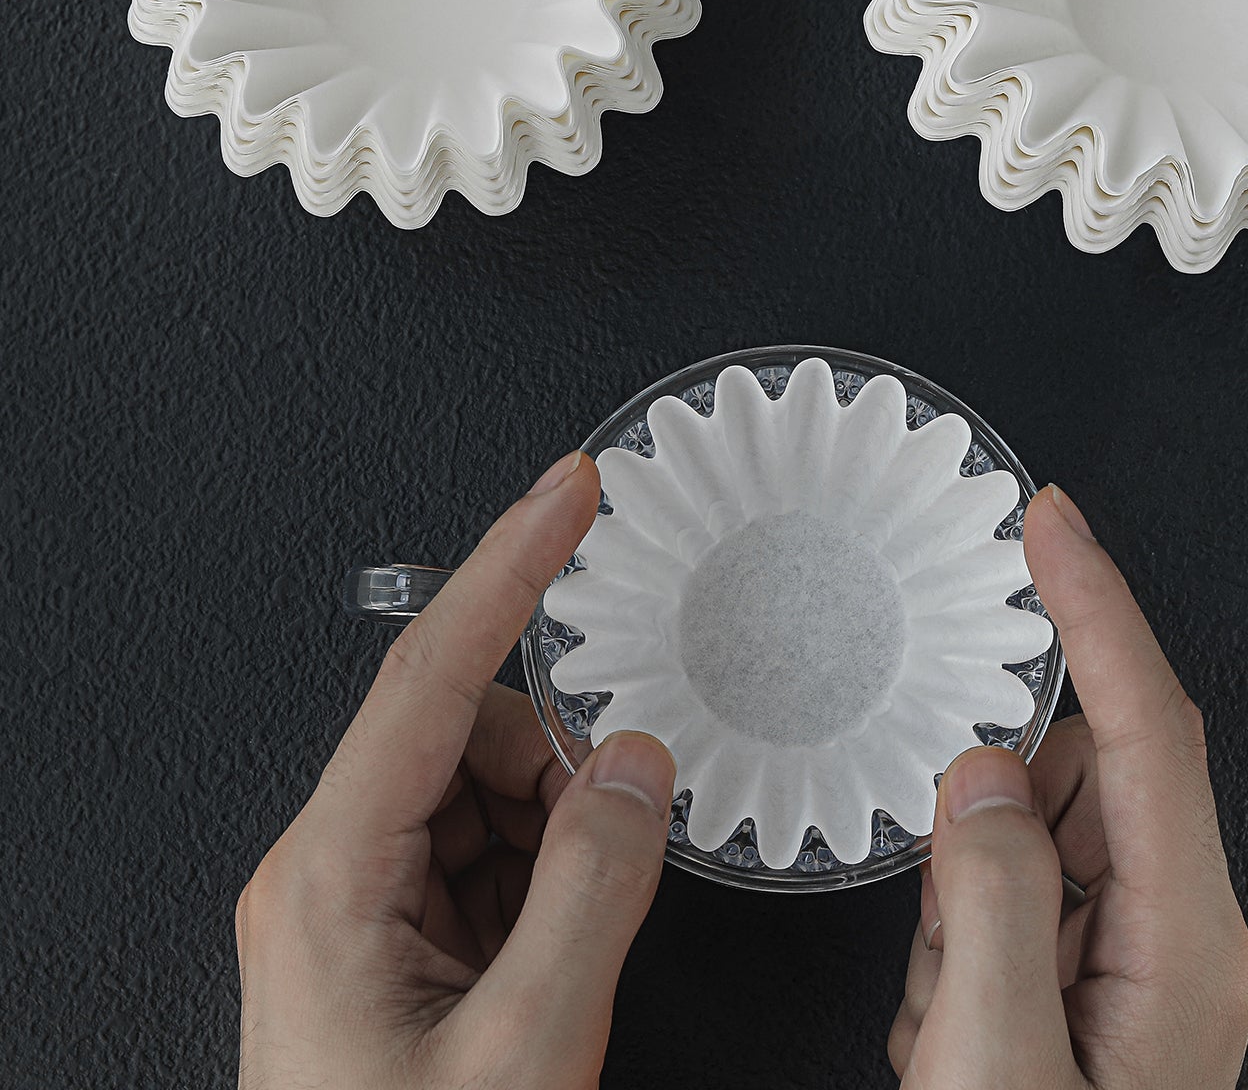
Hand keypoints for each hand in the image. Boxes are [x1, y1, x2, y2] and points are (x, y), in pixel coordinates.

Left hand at [236, 452, 675, 1089]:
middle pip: (468, 735)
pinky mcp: (394, 940)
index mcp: (331, 875)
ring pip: (488, 791)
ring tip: (571, 942)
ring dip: (558, 829)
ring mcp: (361, 905)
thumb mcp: (527, 1051)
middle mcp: (331, 871)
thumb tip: (638, 764)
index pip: (431, 674)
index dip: (508, 565)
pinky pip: (488, 850)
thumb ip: (594, 885)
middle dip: (560, 763)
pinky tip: (556, 948)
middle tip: (616, 839)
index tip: (568, 491)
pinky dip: (545, 871)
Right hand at [889, 487, 1247, 1088]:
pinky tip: (952, 999)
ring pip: (1036, 824)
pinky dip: (962, 914)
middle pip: (1091, 769)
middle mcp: (1173, 927)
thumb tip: (983, 773)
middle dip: (1008, 775)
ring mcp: (1127, 947)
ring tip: (952, 998)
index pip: (1151, 725)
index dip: (1097, 607)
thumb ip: (995, 903)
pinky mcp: (1079, 965)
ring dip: (971, 873)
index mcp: (1186, 939)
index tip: (1049, 522)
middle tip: (958, 840)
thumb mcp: (996, 1070)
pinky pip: (1008, 882)